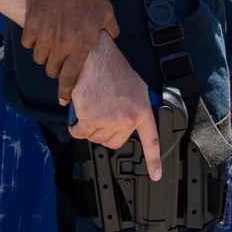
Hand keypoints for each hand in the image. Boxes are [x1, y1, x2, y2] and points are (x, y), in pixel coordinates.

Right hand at [22, 0, 119, 104]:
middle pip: (52, 70)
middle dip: (56, 68)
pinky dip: (32, 40)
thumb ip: (110, 29)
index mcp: (81, 45)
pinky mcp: (30, 26)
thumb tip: (113, 37)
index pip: (70, 78)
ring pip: (39, 58)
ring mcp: (44, 36)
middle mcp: (61, 45)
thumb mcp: (106, 11)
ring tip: (49, 43)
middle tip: (59, 59)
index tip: (62, 100)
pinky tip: (38, 31)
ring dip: (44, 54)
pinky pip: (28, 43)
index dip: (65, 92)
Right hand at [68, 32, 161, 180]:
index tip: (156, 175)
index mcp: (141, 110)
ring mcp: (109, 121)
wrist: (95, 56)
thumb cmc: (111, 66)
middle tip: (100, 114)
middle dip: (104, 132)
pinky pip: (79, 132)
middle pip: (114, 142)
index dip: (154, 160)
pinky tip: (78, 112)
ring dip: (89, 127)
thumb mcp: (135, 86)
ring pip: (95, 138)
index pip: (150, 140)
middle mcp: (128, 119)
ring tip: (91, 106)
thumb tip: (128, 120)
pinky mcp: (90, 120)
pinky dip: (75, 126)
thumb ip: (134, 106)